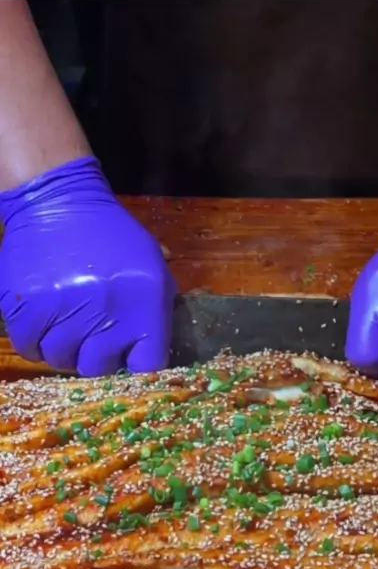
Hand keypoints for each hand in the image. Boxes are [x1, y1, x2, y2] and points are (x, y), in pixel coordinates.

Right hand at [0, 156, 175, 375]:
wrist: (58, 201)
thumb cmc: (110, 234)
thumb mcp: (150, 262)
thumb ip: (159, 306)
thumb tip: (154, 347)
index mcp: (145, 304)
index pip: (147, 364)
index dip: (135, 361)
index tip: (124, 352)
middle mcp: (107, 312)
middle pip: (98, 367)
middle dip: (93, 356)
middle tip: (88, 336)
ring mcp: (65, 312)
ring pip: (61, 360)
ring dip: (62, 348)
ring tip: (63, 324)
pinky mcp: (28, 309)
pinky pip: (30, 348)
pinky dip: (34, 341)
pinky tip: (42, 322)